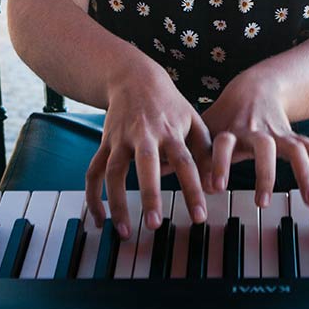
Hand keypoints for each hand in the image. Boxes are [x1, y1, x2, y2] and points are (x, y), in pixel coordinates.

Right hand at [85, 62, 211, 239]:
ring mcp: (120, 139)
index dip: (193, 190)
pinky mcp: (104, 143)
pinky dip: (93, 197)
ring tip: (124, 231)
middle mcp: (144, 135)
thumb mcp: (193, 121)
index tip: (199, 217)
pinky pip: (92, 173)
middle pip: (146, 165)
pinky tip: (99, 220)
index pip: (185, 163)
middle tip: (154, 225)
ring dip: (116, 203)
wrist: (134, 77)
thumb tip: (216, 187)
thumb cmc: (169, 105)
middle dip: (149, 195)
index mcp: (171, 131)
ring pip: (112, 172)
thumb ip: (205, 152)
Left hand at [199, 67, 308, 207]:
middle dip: (264, 175)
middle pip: (264, 148)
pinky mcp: (294, 137)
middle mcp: (256, 131)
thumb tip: (160, 170)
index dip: (218, 164)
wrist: (256, 88)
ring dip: (304, 175)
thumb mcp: (206, 129)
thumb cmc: (224, 116)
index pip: (224, 143)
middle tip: (262, 202)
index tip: (215, 188)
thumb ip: (188, 151)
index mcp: (230, 130)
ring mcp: (278, 134)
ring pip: (295, 150)